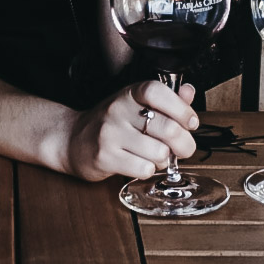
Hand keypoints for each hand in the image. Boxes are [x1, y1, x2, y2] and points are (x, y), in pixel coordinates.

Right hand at [65, 80, 197, 181]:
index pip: (158, 91)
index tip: (191, 121)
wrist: (72, 139)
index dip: (181, 108)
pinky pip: (143, 170)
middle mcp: (119, 110)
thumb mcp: (136, 104)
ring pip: (159, 153)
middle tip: (182, 148)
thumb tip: (189, 92)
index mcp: (130, 93)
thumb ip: (166, 100)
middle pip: (168, 128)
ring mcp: (110, 134)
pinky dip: (148, 171)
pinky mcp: (105, 157)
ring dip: (163, 160)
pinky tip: (139, 164)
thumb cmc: (111, 122)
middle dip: (184, 144)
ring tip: (154, 156)